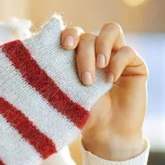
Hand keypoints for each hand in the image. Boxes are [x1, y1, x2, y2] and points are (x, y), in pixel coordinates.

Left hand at [60, 22, 147, 160]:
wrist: (105, 134)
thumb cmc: (80, 115)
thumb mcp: (63, 96)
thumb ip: (53, 76)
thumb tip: (31, 60)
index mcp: (74, 56)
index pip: (71, 33)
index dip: (67, 34)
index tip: (64, 46)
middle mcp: (94, 52)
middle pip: (88, 35)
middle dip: (84, 53)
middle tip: (84, 78)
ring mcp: (115, 55)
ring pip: (111, 31)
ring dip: (102, 47)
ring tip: (99, 68)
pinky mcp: (134, 64)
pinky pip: (127, 51)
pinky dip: (118, 62)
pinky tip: (110, 80)